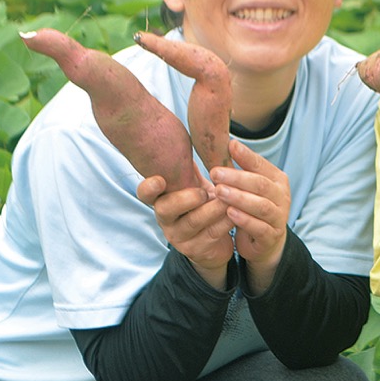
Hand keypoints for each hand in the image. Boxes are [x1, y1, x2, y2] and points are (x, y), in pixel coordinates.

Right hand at [137, 168, 233, 287]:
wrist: (214, 240)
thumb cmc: (203, 203)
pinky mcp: (195, 250)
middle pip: (166, 209)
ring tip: (227, 198)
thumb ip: (189, 166)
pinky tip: (235, 212)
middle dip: (186, 198)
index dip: (149, 187)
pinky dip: (224, 222)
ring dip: (212, 209)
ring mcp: (178, 236)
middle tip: (205, 191)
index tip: (160, 179)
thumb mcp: (194, 184)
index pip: (145, 193)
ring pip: (192, 222)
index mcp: (161, 198)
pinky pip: (211, 234)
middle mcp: (165, 218)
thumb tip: (194, 130)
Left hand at [210, 140, 290, 291]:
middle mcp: (282, 197)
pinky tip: (230, 213)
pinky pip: (259, 227)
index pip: (261, 165)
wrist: (266, 242)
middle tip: (214, 172)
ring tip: (219, 191)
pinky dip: (244, 219)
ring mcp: (279, 217)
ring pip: (261, 206)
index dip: (246, 156)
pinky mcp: (271, 236)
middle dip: (237, 178)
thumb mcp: (250, 187)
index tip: (229, 145)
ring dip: (239, 198)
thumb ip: (242, 168)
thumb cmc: (253, 208)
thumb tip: (228, 143)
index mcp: (277, 180)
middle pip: (260, 184)